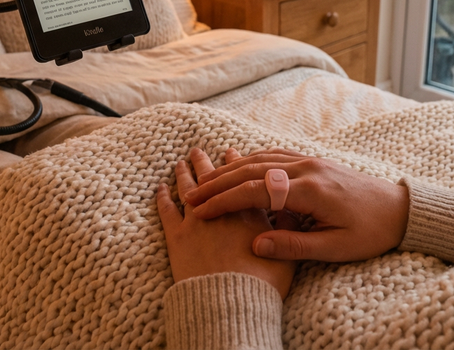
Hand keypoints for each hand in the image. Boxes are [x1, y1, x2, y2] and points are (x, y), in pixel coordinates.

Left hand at [157, 148, 295, 299]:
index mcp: (249, 211)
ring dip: (183, 173)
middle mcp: (222, 209)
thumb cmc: (263, 285)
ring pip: (187, 188)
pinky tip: (161, 188)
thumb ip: (290, 230)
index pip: (240, 180)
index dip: (235, 165)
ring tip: (180, 162)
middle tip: (198, 150)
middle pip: (211, 179)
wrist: (231, 304)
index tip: (229, 152)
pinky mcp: (177, 237)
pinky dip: (163, 197)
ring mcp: (196, 221)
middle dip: (205, 162)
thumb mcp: (289, 256)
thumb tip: (292, 211)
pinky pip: (166, 210)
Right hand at [184, 149, 408, 262]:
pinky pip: (275, 155)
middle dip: (218, 182)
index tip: (200, 212)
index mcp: (310, 190)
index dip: (224, 201)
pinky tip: (236, 166)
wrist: (400, 209)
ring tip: (205, 181)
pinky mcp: (313, 160)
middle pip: (251, 170)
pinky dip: (250, 160)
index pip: (255, 192)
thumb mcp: (335, 248)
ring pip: (260, 159)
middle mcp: (306, 168)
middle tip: (190, 195)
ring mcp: (309, 160)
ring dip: (230, 169)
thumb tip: (255, 244)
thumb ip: (294, 246)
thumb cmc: (370, 232)